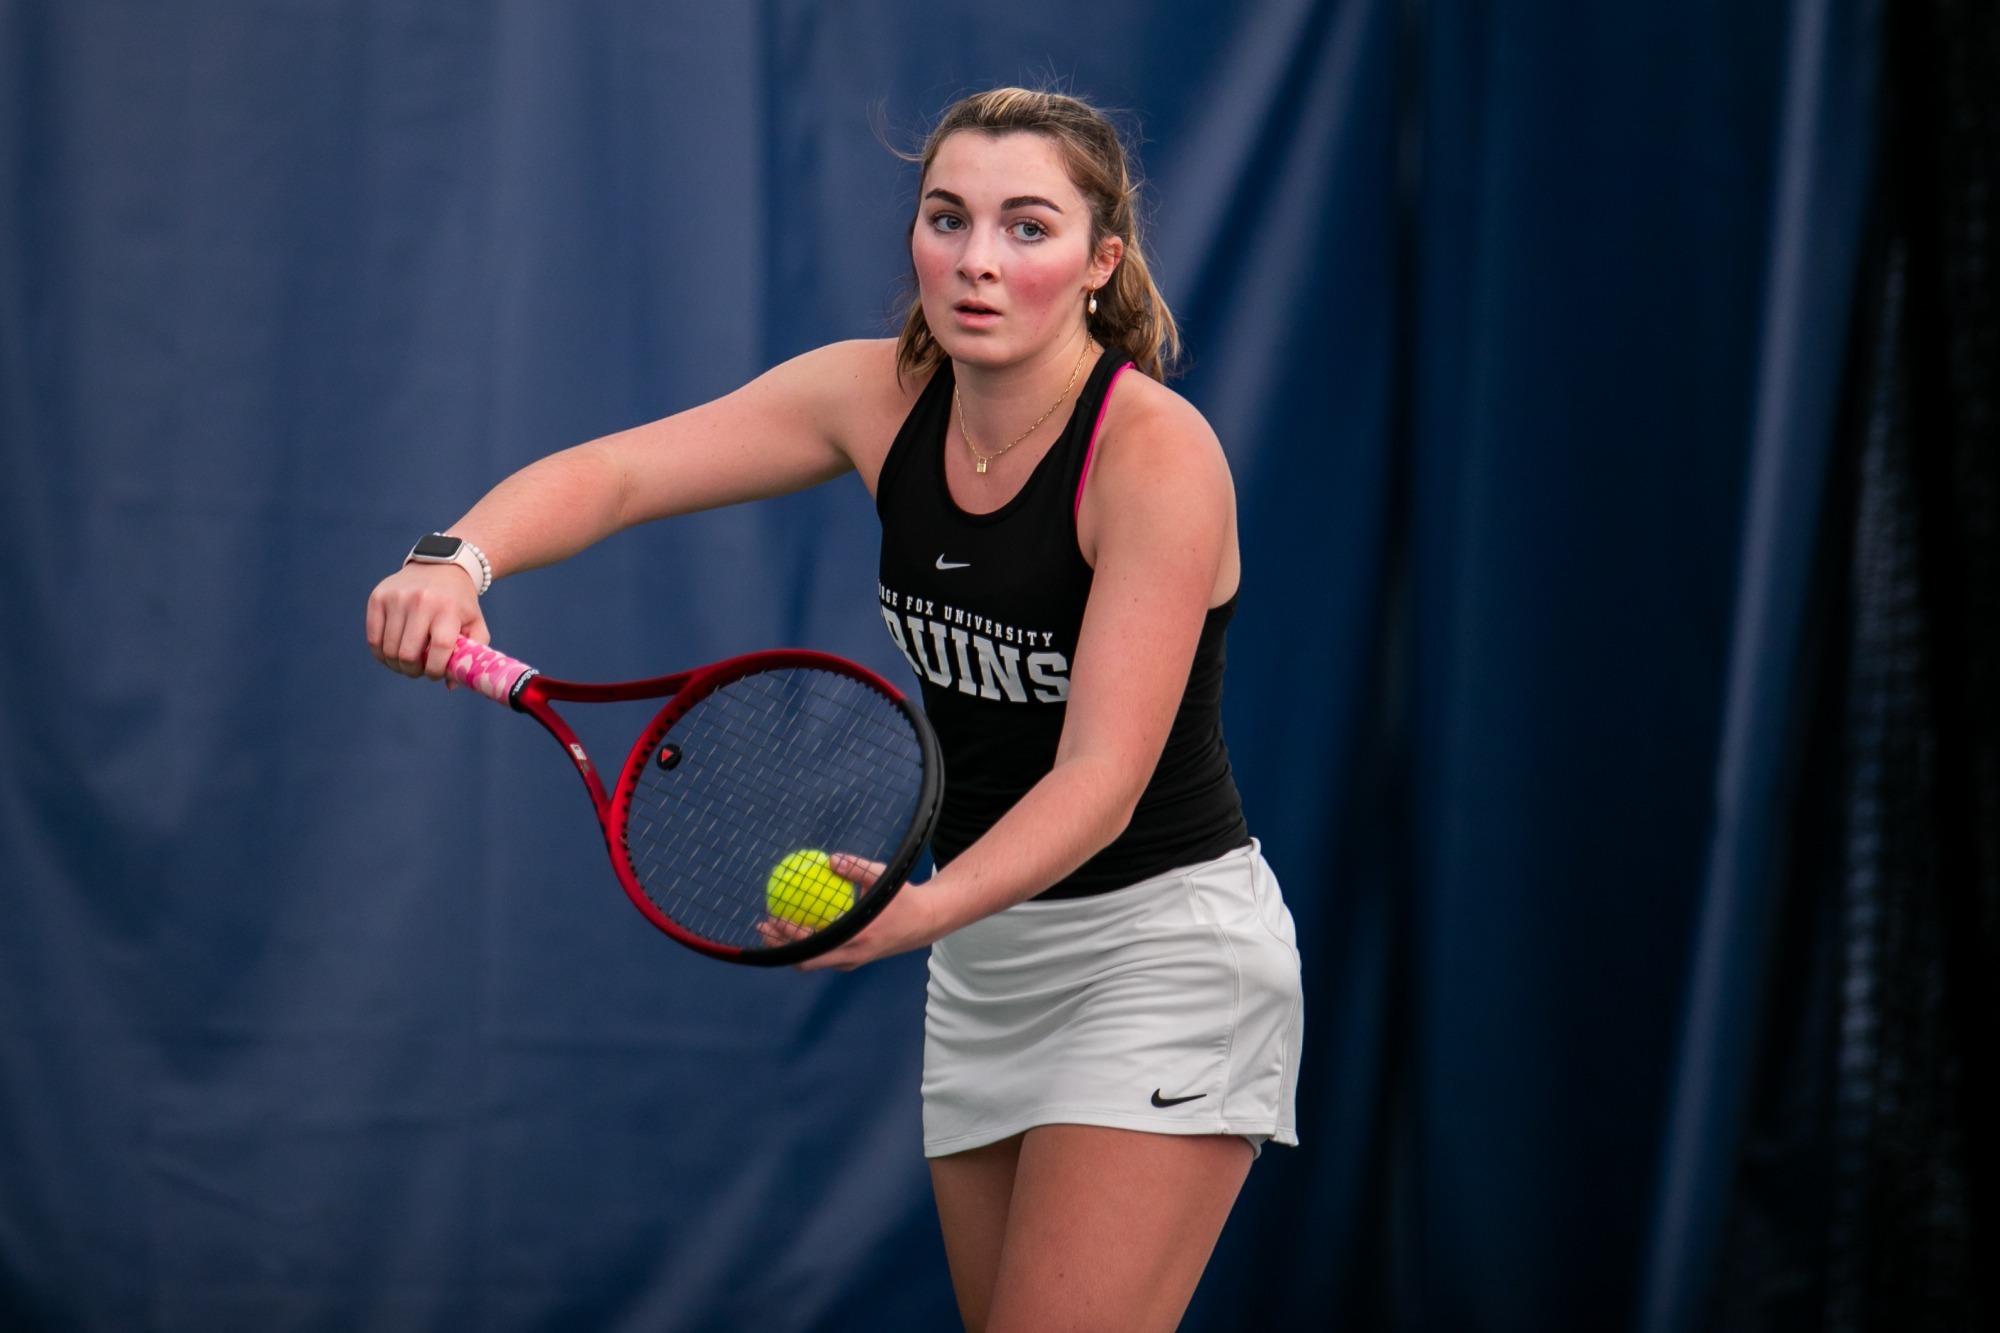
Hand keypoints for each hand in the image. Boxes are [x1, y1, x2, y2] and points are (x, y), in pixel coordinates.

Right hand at [366, 562, 488, 679]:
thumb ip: (472, 654)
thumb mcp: (476, 623)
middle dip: (413, 671)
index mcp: (448, 610)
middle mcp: (420, 602)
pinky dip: (380, 654)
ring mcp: (396, 598)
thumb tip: (451, 685)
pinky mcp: (378, 597)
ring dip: (396, 665)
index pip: (439, 650)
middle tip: (418, 670)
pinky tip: (391, 656)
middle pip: (408, 654)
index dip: (435, 670)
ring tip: (406, 663)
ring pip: (388, 650)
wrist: (441, 565)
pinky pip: (373, 638)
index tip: (435, 674)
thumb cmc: (459, 602)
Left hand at [758, 854, 947, 971]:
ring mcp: (851, 961)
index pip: (815, 942)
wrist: (926, 922)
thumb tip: (830, 859)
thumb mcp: (883, 879)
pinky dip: (805, 945)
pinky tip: (795, 927)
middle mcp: (852, 955)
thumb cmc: (904, 898)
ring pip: (812, 962)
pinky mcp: (852, 960)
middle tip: (763, 926)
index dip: (790, 934)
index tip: (774, 916)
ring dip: (789, 948)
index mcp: (859, 938)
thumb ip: (857, 869)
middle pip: (805, 960)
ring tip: (771, 928)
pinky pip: (822, 956)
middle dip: (780, 947)